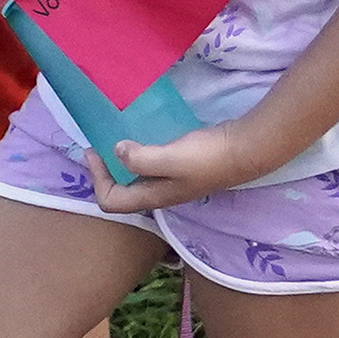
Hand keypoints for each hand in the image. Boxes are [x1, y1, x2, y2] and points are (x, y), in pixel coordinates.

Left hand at [91, 121, 275, 215]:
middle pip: (121, 191)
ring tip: (114, 137)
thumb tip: (116, 152)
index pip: (111, 202)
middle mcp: (159, 193)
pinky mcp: (180, 166)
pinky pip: (150, 164)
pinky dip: (138, 152)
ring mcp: (171, 181)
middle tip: (98, 143)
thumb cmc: (207, 157)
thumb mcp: (170, 158)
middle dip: (105, 170)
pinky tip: (141, 135)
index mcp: (153, 197)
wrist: (245, 150)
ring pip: (135, 177)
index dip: (97, 180)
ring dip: (120, 161)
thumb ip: (140, 159)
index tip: (93, 151)